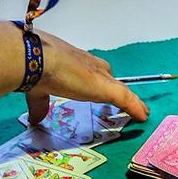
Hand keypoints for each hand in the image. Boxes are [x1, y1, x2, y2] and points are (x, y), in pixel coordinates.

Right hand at [27, 31, 148, 125]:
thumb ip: (40, 104)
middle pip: (108, 76)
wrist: (38, 60)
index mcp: (72, 61)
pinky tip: (142, 116)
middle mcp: (88, 65)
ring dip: (129, 100)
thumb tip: (35, 118)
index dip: (96, 80)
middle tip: (120, 100)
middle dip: (114, 87)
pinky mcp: (106, 88)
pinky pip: (126, 99)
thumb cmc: (35, 68)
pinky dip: (134, 108)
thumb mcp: (38, 89)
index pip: (90, 70)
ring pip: (119, 88)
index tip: (97, 87)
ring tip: (140, 111)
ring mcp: (99, 76)